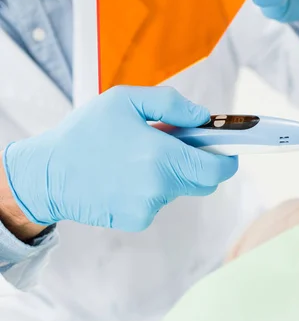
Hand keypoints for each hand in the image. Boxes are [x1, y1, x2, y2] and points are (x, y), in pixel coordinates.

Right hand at [3, 86, 237, 231]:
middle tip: (179, 147)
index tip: (227, 151)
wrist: (47, 174)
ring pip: (179, 191)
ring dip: (172, 175)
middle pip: (204, 183)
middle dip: (200, 165)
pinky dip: (153, 190)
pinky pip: (159, 202)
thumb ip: (171, 104)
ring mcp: (149, 208)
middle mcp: (159, 188)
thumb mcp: (124, 100)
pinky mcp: (137, 220)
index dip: (228, 159)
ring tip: (141, 158)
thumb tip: (203, 117)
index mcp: (161, 156)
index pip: (217, 169)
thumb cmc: (85, 133)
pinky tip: (127, 177)